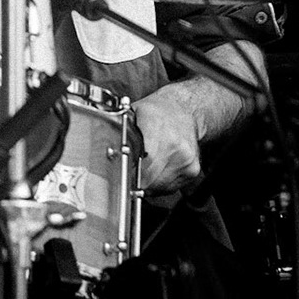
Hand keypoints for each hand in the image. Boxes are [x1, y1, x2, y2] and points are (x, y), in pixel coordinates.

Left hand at [130, 41, 264, 195]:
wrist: (185, 109)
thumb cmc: (156, 112)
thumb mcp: (132, 115)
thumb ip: (120, 135)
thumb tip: (106, 154)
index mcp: (158, 132)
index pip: (141, 168)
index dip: (127, 174)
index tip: (121, 172)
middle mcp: (176, 149)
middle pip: (149, 182)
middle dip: (135, 180)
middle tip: (129, 168)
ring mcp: (186, 162)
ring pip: (158, 188)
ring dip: (148, 182)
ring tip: (145, 164)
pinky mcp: (192, 171)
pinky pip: (169, 187)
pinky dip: (160, 182)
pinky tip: (157, 166)